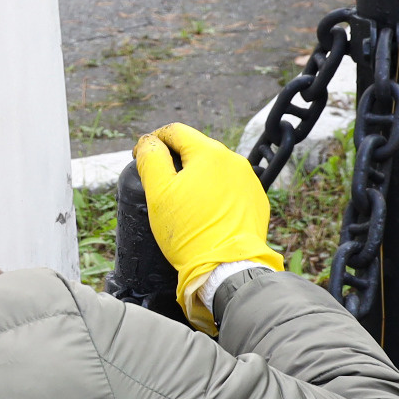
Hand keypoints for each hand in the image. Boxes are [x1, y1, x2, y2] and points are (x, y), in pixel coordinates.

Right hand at [132, 123, 286, 333]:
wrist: (227, 267)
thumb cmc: (189, 231)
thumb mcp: (159, 193)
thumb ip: (150, 159)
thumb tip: (148, 142)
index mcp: (209, 153)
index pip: (175, 132)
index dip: (152, 141)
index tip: (141, 157)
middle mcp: (234, 160)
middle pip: (196, 149)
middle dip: (176, 160)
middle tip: (160, 183)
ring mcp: (248, 180)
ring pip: (214, 169)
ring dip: (197, 177)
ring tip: (183, 202)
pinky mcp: (256, 199)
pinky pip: (230, 188)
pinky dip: (215, 193)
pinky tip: (205, 213)